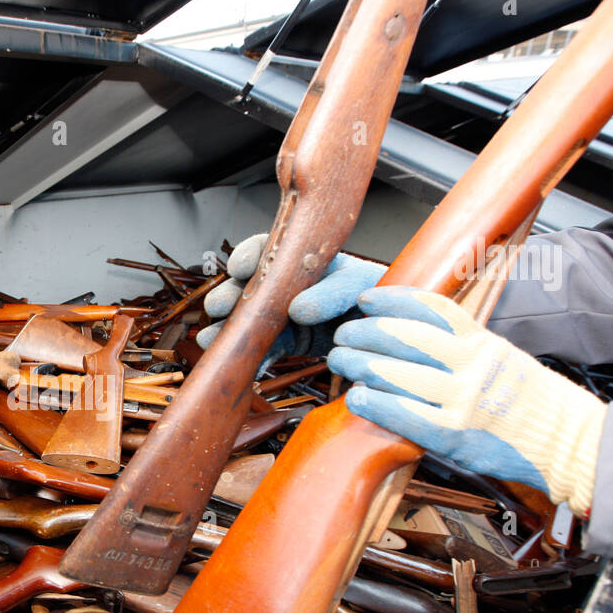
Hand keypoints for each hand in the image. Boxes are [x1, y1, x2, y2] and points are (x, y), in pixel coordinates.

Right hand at [196, 232, 386, 352]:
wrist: (401, 342)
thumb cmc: (388, 302)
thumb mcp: (365, 287)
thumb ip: (335, 291)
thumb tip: (298, 307)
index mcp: (312, 259)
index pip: (275, 249)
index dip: (253, 255)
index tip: (241, 268)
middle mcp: (296, 284)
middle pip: (252, 285)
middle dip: (231, 296)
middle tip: (219, 307)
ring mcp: (291, 314)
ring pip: (251, 319)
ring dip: (229, 329)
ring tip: (212, 339)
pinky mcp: (293, 343)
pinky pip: (265, 349)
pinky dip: (250, 358)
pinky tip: (239, 364)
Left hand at [328, 287, 605, 514]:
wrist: (572, 444)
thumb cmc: (536, 406)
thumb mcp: (504, 361)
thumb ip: (468, 350)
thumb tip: (421, 340)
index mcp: (484, 343)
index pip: (433, 310)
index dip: (394, 301)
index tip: (367, 299)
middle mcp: (474, 365)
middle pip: (408, 338)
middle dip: (368, 332)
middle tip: (344, 334)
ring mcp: (464, 400)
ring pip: (401, 373)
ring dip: (363, 364)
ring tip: (342, 360)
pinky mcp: (457, 435)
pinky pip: (407, 415)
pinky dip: (378, 404)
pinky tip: (357, 398)